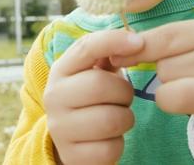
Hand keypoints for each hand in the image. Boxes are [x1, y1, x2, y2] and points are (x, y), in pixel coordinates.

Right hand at [44, 29, 144, 164]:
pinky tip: (109, 138)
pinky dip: (118, 144)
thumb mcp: (93, 71)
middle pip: (101, 85)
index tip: (139, 43)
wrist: (71, 139)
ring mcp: (59, 128)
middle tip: (124, 97)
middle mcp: (53, 97)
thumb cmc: (91, 97)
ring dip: (125, 118)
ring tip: (118, 116)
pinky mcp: (71, 156)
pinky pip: (110, 149)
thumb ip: (109, 52)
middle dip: (124, 92)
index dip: (115, 41)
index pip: (86, 47)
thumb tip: (136, 39)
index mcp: (61, 70)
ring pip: (110, 119)